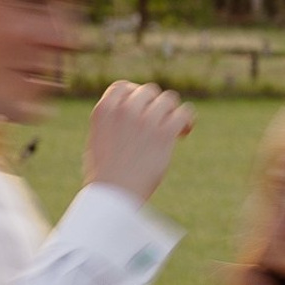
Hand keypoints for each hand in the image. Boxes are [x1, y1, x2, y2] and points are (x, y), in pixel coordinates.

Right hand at [83, 80, 193, 204]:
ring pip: (168, 99)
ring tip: (172, 127)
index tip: (140, 108)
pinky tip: (183, 133)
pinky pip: (184, 113)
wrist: (113, 196)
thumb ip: (113, 122)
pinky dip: (187, 120)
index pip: (122, 87)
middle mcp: (124, 110)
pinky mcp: (164, 133)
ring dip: (171, 111)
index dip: (133, 94)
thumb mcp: (97, 141)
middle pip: (148, 91)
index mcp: (103, 110)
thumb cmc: (104, 175)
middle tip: (157, 122)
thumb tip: (131, 111)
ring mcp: (145, 120)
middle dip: (154, 104)